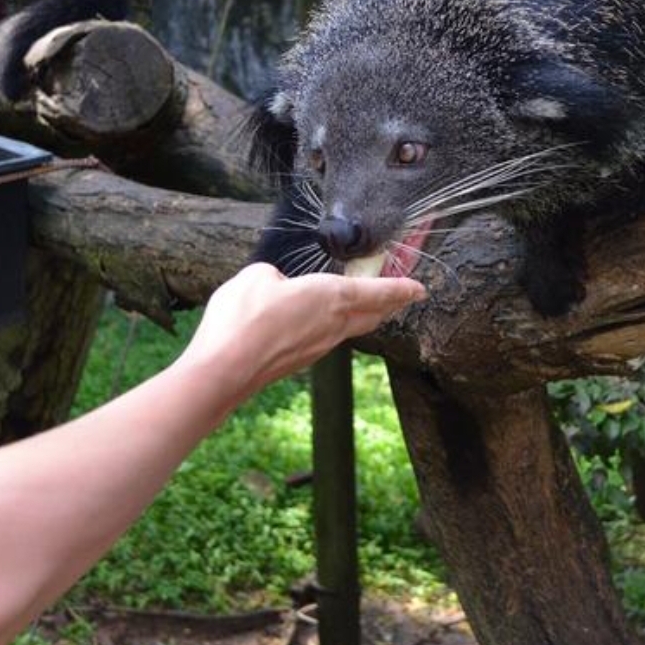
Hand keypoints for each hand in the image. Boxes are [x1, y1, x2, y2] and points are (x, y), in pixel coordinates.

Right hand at [179, 263, 426, 405]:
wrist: (224, 369)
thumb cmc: (244, 317)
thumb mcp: (257, 276)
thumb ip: (274, 275)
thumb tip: (277, 285)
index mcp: (332, 297)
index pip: (379, 292)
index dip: (401, 289)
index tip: (419, 288)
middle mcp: (334, 325)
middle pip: (373, 314)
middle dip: (389, 304)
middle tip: (398, 296)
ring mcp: (320, 347)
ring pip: (352, 329)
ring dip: (363, 316)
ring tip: (364, 305)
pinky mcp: (302, 360)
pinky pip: (328, 338)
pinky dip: (335, 327)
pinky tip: (320, 322)